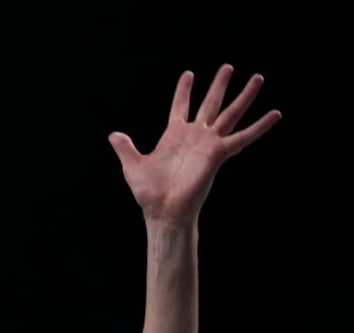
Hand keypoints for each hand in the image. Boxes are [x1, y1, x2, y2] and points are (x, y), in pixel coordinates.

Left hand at [109, 64, 280, 226]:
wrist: (163, 210)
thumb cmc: (149, 193)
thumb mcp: (132, 166)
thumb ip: (125, 148)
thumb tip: (113, 134)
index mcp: (174, 135)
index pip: (181, 106)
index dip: (184, 91)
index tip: (189, 74)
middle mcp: (194, 136)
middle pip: (210, 103)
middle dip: (219, 85)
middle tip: (227, 66)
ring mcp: (209, 143)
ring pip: (230, 113)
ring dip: (244, 96)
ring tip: (258, 77)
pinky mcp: (219, 153)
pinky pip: (244, 137)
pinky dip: (260, 126)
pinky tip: (276, 113)